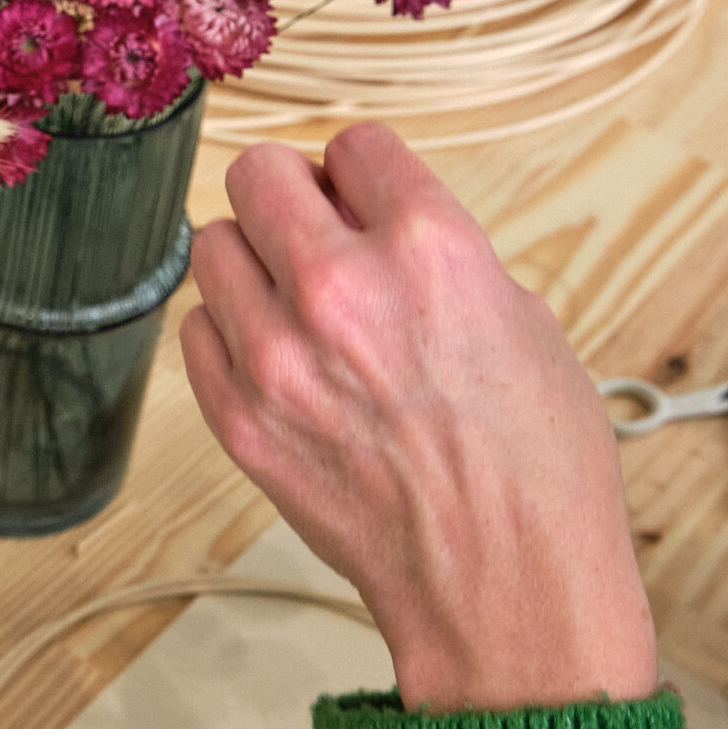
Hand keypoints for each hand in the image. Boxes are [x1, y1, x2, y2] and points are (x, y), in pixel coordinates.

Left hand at [180, 121, 656, 711]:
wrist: (502, 583)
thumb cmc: (533, 465)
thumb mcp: (521, 321)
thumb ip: (435, 254)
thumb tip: (371, 219)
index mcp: (430, 248)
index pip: (354, 144)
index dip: (362, 172)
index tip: (362, 196)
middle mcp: (341, 288)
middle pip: (256, 174)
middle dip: (287, 194)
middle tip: (309, 230)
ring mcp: (277, 356)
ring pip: (210, 246)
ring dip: (249, 263)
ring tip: (293, 304)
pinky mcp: (237, 417)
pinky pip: (195, 331)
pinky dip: (227, 335)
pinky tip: (275, 360)